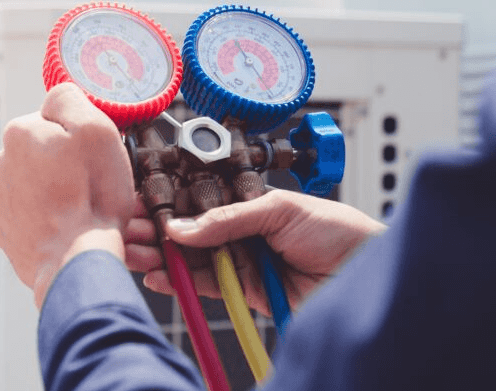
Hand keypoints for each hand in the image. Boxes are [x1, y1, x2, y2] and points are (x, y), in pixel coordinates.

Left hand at [0, 83, 135, 307]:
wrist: (75, 263)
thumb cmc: (91, 199)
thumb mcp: (96, 129)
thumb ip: (70, 99)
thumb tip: (57, 97)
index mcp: (18, 133)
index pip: (54, 119)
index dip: (80, 136)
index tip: (93, 156)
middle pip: (44, 151)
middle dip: (66, 164)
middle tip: (93, 183)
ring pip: (39, 183)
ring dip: (58, 190)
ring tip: (83, 209)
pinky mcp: (6, 231)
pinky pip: (34, 213)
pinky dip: (50, 217)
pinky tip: (70, 227)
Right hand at [124, 189, 385, 312]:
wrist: (369, 272)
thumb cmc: (340, 231)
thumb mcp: (281, 209)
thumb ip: (229, 219)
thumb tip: (183, 227)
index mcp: (247, 204)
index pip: (198, 202)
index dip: (167, 203)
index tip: (139, 203)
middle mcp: (241, 232)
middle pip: (188, 232)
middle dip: (155, 230)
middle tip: (126, 229)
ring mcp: (241, 262)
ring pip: (190, 259)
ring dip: (160, 256)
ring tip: (133, 253)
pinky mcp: (246, 292)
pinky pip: (206, 286)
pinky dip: (180, 282)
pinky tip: (158, 276)